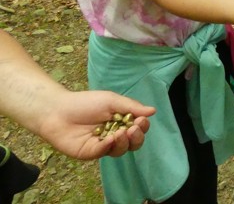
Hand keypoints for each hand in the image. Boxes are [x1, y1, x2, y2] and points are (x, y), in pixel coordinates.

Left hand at [36, 90, 154, 159]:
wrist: (58, 111)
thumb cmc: (85, 103)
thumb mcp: (112, 100)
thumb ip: (132, 106)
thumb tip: (153, 111)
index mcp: (122, 121)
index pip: (138, 128)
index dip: (143, 126)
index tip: (141, 120)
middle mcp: (115, 135)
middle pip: (133, 143)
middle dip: (137, 137)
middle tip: (134, 128)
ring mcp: (103, 145)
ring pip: (121, 150)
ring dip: (124, 142)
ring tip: (121, 133)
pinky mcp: (91, 153)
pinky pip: (104, 152)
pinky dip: (109, 146)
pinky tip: (110, 138)